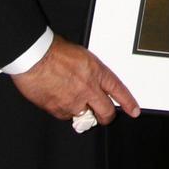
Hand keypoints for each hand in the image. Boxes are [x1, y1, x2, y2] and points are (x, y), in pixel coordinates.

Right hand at [10, 34, 139, 124]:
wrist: (35, 57)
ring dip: (83, 112)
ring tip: (74, 100)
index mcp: (97, 72)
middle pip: (106, 112)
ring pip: (85, 116)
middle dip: (107, 116)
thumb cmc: (55, 51)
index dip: (128, 102)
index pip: (119, 91)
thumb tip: (92, 77)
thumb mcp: (83, 55)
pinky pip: (66, 117)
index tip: (133, 110)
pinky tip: (60, 101)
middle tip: (105, 116)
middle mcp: (88, 89)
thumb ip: (91, 70)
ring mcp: (74, 101)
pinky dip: (66, 112)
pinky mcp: (58, 109)